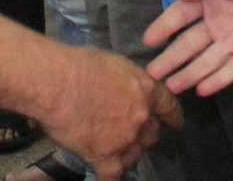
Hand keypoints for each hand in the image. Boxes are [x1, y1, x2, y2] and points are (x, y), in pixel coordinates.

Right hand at [41, 48, 182, 180]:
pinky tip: (102, 171)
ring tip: (112, 149)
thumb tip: (121, 88)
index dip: (173, 117)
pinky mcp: (103, 156)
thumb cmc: (79, 64)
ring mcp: (124, 139)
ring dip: (127, 154)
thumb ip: (125, 81)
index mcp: (145, 90)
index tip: (175, 123)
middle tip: (130, 132)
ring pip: (134, 156)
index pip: (170, 107)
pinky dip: (107, 174)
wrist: (57, 82)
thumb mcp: (112, 63)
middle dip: (144, 135)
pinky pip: (112, 174)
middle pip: (152, 135)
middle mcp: (140, 117)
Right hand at [143, 0, 232, 93]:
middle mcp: (218, 21)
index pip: (179, 16)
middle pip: (189, 44)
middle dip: (171, 58)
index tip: (148, 41)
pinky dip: (218, 80)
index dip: (163, 28)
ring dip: (189, 74)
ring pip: (207, 61)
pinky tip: (202, 90)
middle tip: (152, 73)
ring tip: (171, 87)